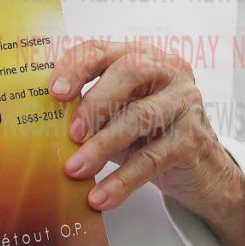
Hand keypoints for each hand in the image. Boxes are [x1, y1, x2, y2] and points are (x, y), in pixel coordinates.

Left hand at [49, 40, 244, 245]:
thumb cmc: (150, 135)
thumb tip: (42, 122)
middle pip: (129, 70)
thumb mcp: (119, 114)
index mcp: (143, 57)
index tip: (54, 92)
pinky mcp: (193, 139)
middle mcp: (168, 72)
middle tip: (71, 134)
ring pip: (140, 116)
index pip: (103, 49)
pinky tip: (100, 197)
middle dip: (94, 101)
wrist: (202, 170)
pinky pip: (152, 159)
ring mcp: (185, 103)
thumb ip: (91, 109)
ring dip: (102, 145)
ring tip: (75, 169)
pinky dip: (122, 180)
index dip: (76, 66)